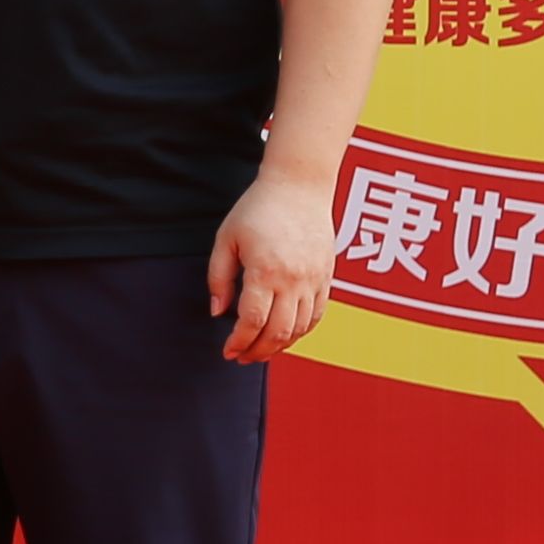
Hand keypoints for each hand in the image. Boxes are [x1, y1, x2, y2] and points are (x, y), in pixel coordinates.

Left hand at [208, 169, 337, 363]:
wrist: (299, 186)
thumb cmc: (258, 208)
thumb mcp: (226, 238)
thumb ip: (218, 277)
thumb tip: (217, 311)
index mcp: (265, 270)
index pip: (252, 321)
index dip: (238, 342)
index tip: (228, 351)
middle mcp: (293, 279)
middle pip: (278, 332)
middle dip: (257, 351)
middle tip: (242, 357)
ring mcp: (314, 280)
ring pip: (300, 328)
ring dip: (279, 346)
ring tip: (261, 349)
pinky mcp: (327, 277)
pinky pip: (317, 315)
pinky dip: (301, 331)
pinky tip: (285, 334)